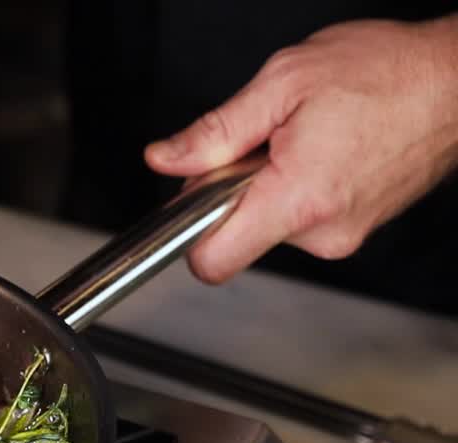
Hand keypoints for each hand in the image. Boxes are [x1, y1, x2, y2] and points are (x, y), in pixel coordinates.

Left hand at [144, 16, 457, 283]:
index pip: (212, 261)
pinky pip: (301, 218)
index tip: (193, 197)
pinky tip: (323, 150)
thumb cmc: (385, 72)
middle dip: (232, 191)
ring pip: (269, 224)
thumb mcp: (281, 84)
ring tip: (303, 139)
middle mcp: (323, 232)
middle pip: (237, 236)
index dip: (189, 231)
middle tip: (262, 143)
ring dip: (268, 184)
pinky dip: (297, 187)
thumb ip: (214, 132)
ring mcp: (344, 235)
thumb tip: (165, 158)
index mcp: (297, 199)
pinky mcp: (357, 229)